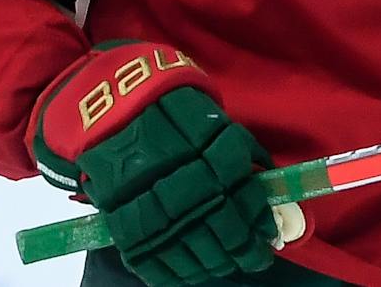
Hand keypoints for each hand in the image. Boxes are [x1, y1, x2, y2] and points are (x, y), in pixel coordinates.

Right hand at [30, 42, 305, 285]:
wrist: (108, 109)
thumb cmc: (170, 112)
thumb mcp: (212, 120)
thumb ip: (241, 153)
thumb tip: (271, 186)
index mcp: (212, 153)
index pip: (247, 200)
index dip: (262, 222)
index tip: (270, 235)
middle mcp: (186, 183)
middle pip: (225, 231)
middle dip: (245, 251)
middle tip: (255, 257)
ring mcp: (153, 209)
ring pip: (195, 253)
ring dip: (217, 265)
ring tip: (227, 265)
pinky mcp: (124, 226)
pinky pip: (155, 264)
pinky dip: (178, 274)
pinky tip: (193, 273)